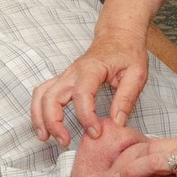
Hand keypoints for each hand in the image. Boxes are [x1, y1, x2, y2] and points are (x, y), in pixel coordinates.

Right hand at [30, 29, 148, 145]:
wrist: (118, 35)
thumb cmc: (128, 52)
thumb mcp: (137, 73)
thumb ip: (127, 98)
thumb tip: (117, 123)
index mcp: (92, 69)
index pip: (81, 94)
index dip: (86, 116)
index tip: (96, 133)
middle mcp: (73, 72)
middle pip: (51, 96)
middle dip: (53, 121)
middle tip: (65, 142)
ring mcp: (65, 75)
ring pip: (41, 94)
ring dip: (39, 117)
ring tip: (45, 138)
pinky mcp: (63, 80)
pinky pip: (43, 93)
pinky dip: (39, 110)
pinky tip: (45, 126)